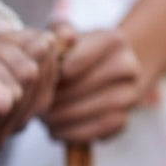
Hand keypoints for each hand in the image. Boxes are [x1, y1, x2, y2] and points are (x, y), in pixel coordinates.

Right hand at [0, 29, 59, 143]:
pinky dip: (25, 38)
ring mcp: (36, 102)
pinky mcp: (51, 78)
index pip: (5, 99)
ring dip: (11, 47)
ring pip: (38, 61)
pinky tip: (10, 44)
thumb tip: (4, 104)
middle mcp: (13, 124)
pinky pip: (49, 49)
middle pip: (26, 77)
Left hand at [42, 27, 144, 142]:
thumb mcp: (62, 36)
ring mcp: (130, 95)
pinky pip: (96, 132)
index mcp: (113, 40)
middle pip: (83, 87)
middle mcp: (128, 66)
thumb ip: (59, 32)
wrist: (99, 73)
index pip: (77, 60)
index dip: (52, 73)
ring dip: (61, 118)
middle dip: (55, 98)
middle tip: (35, 103)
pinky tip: (55, 129)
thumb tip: (65, 38)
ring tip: (43, 117)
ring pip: (90, 111)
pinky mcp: (123, 121)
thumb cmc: (72, 53)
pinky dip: (72, 133)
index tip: (37, 80)